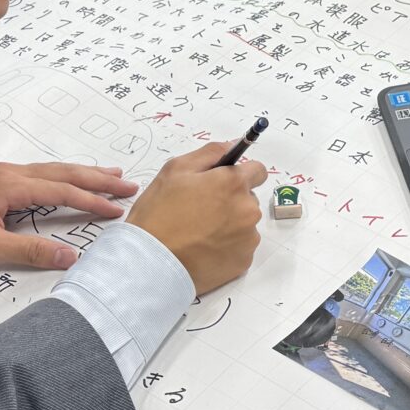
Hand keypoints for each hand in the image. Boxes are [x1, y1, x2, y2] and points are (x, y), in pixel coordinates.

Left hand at [0, 162, 138, 272]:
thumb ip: (29, 250)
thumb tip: (70, 256)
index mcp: (9, 184)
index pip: (62, 190)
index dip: (92, 200)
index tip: (119, 208)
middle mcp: (10, 172)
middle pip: (63, 172)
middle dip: (97, 178)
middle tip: (128, 183)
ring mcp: (3, 174)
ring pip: (52, 170)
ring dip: (83, 173)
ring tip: (111, 175)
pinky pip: (40, 174)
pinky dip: (63, 176)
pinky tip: (70, 180)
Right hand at [126, 141, 268, 293]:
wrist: (151, 263)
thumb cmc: (159, 215)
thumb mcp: (175, 170)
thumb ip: (210, 153)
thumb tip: (232, 146)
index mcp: (233, 184)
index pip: (258, 171)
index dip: (239, 174)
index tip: (225, 181)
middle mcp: (247, 210)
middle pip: (248, 198)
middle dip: (230, 200)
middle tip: (200, 209)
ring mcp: (248, 238)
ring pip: (244, 224)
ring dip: (229, 224)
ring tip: (198, 232)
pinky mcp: (243, 261)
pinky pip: (240, 247)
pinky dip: (227, 246)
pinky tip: (203, 248)